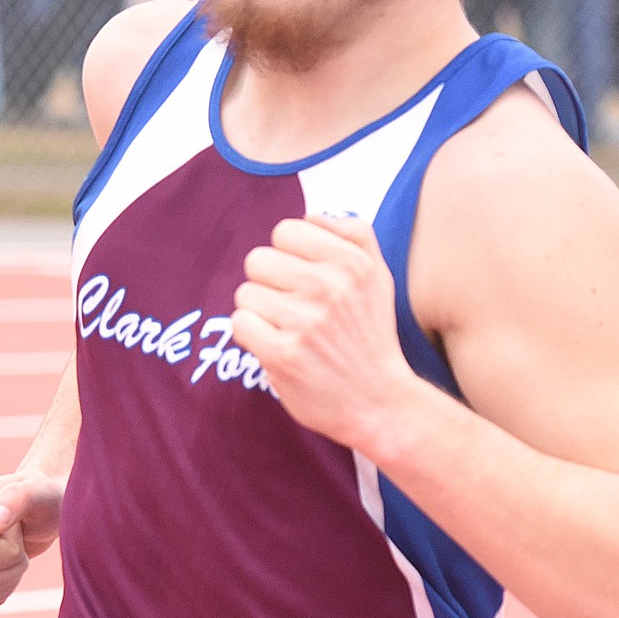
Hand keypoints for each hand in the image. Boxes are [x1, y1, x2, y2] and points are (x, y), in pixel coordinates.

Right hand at [0, 471, 64, 616]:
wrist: (39, 511)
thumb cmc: (44, 499)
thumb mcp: (41, 494)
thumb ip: (18, 500)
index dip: (12, 555)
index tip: (19, 531)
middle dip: (11, 570)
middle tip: (19, 544)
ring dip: (5, 583)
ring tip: (11, 554)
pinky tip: (0, 571)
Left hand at [231, 215, 418, 447]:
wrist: (379, 402)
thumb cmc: (371, 337)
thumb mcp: (379, 277)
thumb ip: (353, 235)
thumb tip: (312, 215)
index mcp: (352, 262)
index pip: (286, 230)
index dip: (287, 255)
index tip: (302, 278)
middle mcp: (330, 287)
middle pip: (258, 259)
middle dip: (269, 283)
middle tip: (291, 307)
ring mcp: (305, 321)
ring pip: (245, 293)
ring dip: (260, 312)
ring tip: (287, 330)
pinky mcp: (282, 354)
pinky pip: (240, 323)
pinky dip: (252, 335)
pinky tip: (277, 346)